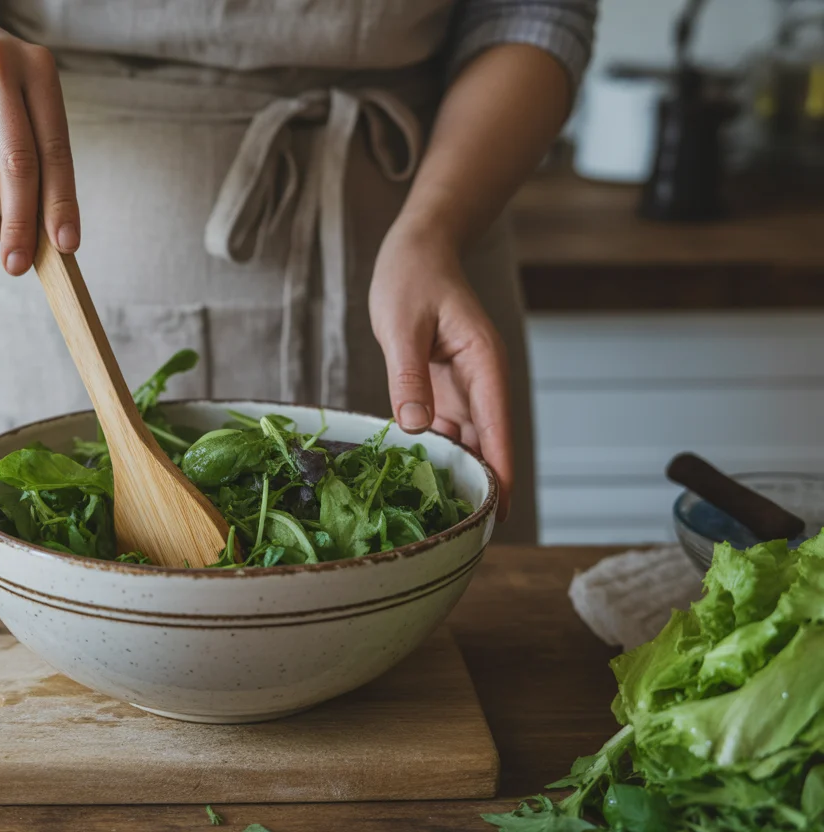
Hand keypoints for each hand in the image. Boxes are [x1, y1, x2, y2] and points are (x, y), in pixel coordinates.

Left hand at [369, 221, 512, 519]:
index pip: (497, 430)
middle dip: (479, 486)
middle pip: (486, 444)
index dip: (499, 474)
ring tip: (438, 517)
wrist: (417, 249)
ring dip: (454, 473)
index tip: (498, 516)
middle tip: (463, 534)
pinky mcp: (442, 388)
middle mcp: (481, 381)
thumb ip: (408, 376)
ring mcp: (462, 387)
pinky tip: (416, 478)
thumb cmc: (412, 277)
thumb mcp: (402, 326)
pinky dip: (434, 452)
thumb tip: (417, 427)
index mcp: (484, 364)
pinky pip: (443, 428)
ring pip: (465, 441)